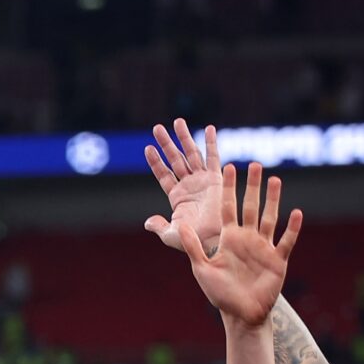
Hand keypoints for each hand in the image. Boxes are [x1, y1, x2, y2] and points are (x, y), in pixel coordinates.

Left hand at [142, 118, 225, 258]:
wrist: (212, 240)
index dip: (156, 161)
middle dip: (167, 143)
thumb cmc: (192, 241)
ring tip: (177, 121)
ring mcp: (202, 180)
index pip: (164, 174)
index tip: (147, 148)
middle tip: (157, 127)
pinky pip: (213, 158)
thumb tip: (147, 222)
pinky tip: (208, 129)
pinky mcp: (216, 179)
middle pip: (175, 159)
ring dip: (184, 138)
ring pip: (191, 154)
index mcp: (177, 196)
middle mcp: (189, 185)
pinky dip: (211, 143)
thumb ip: (159, 226)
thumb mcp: (170, 235)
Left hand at [183, 163, 301, 330]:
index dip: (229, 189)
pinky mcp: (277, 260)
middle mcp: (247, 239)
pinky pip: (286, 241)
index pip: (228, 208)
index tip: (229, 168)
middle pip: (250, 207)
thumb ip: (192, 246)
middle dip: (252, 187)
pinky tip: (297, 212)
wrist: (240, 313)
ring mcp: (263, 247)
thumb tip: (179, 225)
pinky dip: (291, 228)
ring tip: (275, 179)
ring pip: (269, 218)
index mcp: (228, 239)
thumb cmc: (219, 293)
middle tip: (255, 164)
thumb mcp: (201, 268)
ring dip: (273, 200)